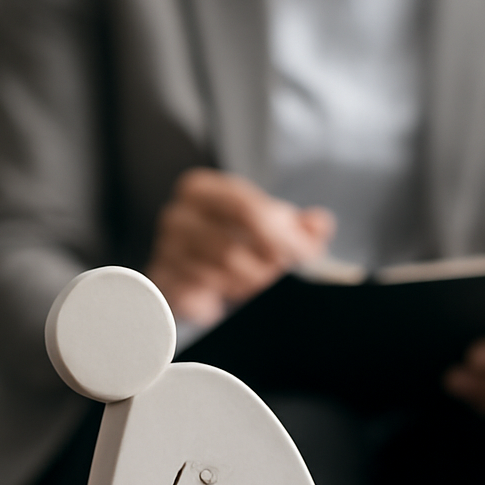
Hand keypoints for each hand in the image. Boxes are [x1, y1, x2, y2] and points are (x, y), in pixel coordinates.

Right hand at [147, 168, 334, 324]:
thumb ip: (298, 224)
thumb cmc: (229, 237)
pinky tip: (233, 290)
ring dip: (250, 283)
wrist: (187, 268)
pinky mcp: (165, 282)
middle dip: (267, 265)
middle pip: (233, 247)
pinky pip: (204, 294)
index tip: (307, 254)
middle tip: (284, 272)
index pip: (248, 208)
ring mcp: (166, 251)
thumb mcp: (268, 224)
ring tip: (259, 281)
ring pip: (221, 275)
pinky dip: (227, 295)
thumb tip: (319, 225)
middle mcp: (177, 217)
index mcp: (202, 189)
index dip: (283, 235)